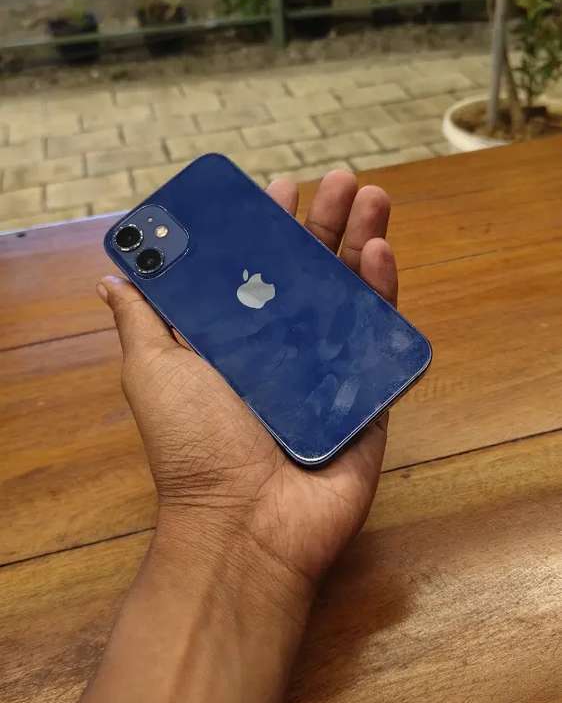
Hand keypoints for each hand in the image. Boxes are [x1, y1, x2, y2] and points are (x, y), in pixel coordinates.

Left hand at [98, 171, 396, 592]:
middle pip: (310, 272)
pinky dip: (383, 293)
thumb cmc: (194, 445)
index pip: (257, 268)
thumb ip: (142, 319)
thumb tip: (114, 275)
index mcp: (236, 339)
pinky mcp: (367, 394)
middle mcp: (284, 348)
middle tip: (340, 179)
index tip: (279, 187)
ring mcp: (329, 369)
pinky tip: (383, 251)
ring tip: (372, 195)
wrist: (245, 523)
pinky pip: (378, 337)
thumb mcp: (151, 370)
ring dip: (362, 241)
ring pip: (350, 294)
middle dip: (325, 222)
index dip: (268, 227)